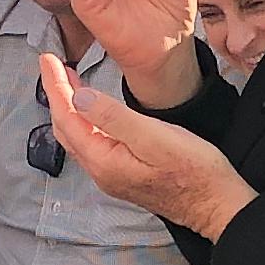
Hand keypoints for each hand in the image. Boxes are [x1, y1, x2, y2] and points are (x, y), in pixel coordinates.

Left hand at [38, 53, 254, 236]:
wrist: (216, 205)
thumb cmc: (194, 171)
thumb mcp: (155, 137)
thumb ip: (114, 117)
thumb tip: (78, 97)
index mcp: (104, 161)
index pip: (67, 118)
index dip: (55, 86)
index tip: (48, 59)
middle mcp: (101, 171)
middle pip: (66, 128)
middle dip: (57, 95)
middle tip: (53, 65)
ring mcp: (112, 175)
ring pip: (79, 136)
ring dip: (70, 107)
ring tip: (68, 80)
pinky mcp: (124, 174)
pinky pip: (93, 143)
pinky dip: (86, 120)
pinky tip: (93, 109)